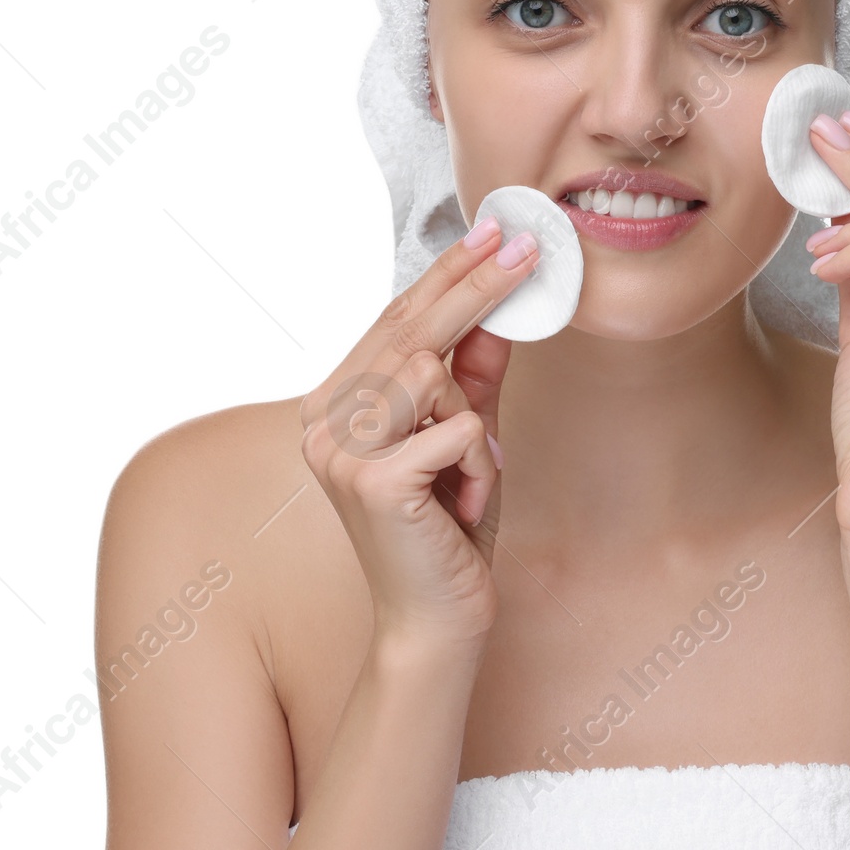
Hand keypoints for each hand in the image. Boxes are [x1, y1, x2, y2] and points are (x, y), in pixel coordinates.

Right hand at [298, 217, 539, 651]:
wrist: (437, 619)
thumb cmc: (448, 528)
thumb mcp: (468, 435)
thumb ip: (473, 376)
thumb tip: (497, 308)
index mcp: (335, 402)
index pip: (395, 318)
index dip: (446, 272)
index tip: (491, 231)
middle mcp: (324, 420)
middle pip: (410, 329)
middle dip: (475, 285)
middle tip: (525, 246)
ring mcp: (341, 450)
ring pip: (434, 375)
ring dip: (473, 421)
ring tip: (470, 473)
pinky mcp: (373, 481)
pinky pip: (458, 429)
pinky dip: (480, 462)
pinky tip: (464, 501)